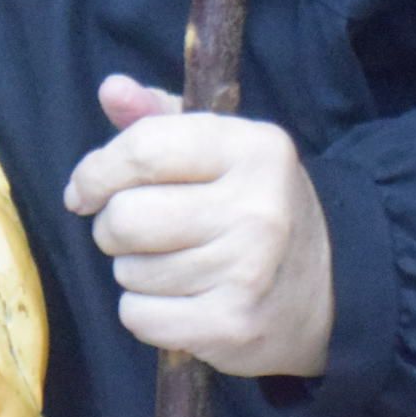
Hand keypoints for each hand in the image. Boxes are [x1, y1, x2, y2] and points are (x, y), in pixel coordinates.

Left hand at [61, 74, 332, 377]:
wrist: (332, 287)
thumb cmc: (256, 205)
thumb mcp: (221, 149)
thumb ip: (160, 117)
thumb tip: (111, 89)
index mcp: (253, 148)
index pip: (143, 149)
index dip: (96, 172)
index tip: (83, 191)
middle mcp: (256, 208)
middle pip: (125, 217)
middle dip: (113, 226)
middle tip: (138, 231)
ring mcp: (247, 271)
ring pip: (128, 271)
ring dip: (135, 270)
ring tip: (175, 264)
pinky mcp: (233, 327)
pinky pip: (140, 317)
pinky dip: (145, 312)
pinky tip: (181, 300)